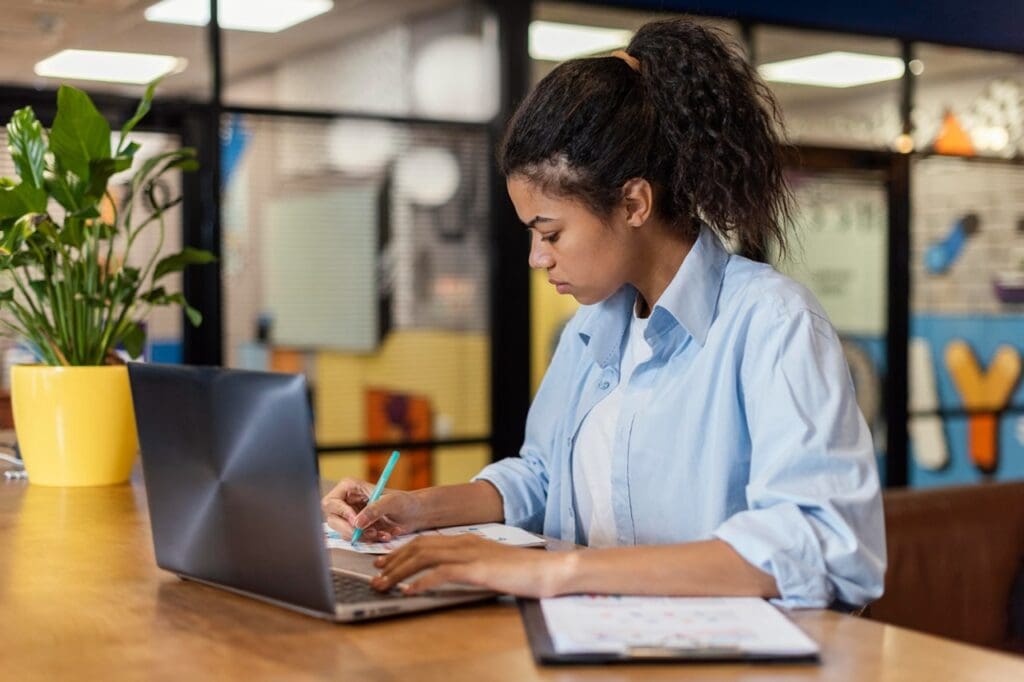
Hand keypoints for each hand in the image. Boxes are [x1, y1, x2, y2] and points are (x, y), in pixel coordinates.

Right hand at [321, 478, 423, 542]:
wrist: (415, 514)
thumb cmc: (405, 502)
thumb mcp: (392, 502)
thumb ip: (374, 510)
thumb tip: (357, 523)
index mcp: (350, 488)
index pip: (331, 502)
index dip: (342, 513)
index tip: (357, 521)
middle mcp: (347, 502)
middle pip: (333, 520)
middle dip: (351, 529)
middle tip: (369, 533)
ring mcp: (351, 516)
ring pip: (345, 532)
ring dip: (364, 536)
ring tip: (382, 533)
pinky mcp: (358, 529)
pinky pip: (357, 539)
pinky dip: (370, 540)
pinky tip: (385, 535)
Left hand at [370, 534, 575, 597]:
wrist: (548, 570)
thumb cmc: (523, 571)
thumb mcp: (490, 565)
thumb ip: (469, 565)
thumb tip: (448, 574)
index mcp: (467, 540)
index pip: (426, 542)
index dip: (401, 552)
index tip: (384, 563)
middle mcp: (465, 542)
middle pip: (419, 547)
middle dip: (393, 561)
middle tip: (375, 574)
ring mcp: (470, 554)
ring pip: (424, 558)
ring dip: (399, 571)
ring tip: (383, 584)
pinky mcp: (476, 568)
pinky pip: (441, 573)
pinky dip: (421, 582)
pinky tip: (409, 591)